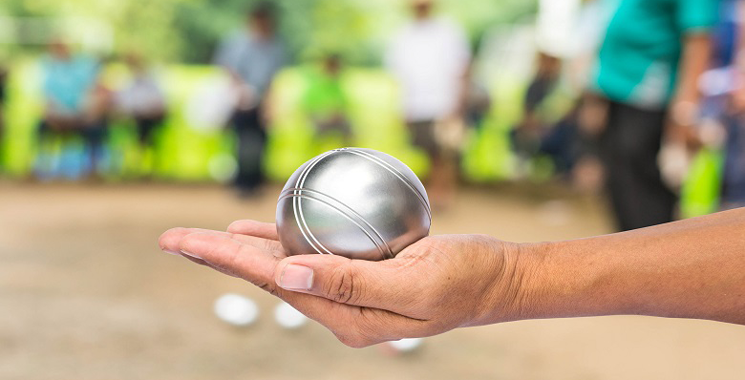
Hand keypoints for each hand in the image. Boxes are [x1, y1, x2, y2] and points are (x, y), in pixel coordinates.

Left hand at [158, 220, 526, 347]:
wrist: (498, 278)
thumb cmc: (465, 279)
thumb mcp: (412, 283)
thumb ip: (349, 282)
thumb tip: (286, 276)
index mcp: (347, 317)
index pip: (273, 282)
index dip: (225, 258)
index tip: (183, 240)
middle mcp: (341, 307)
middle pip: (268, 277)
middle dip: (219, 256)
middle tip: (173, 238)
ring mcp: (350, 291)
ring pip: (285, 266)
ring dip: (243, 250)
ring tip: (203, 237)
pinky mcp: (362, 271)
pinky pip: (312, 255)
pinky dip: (283, 241)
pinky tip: (262, 231)